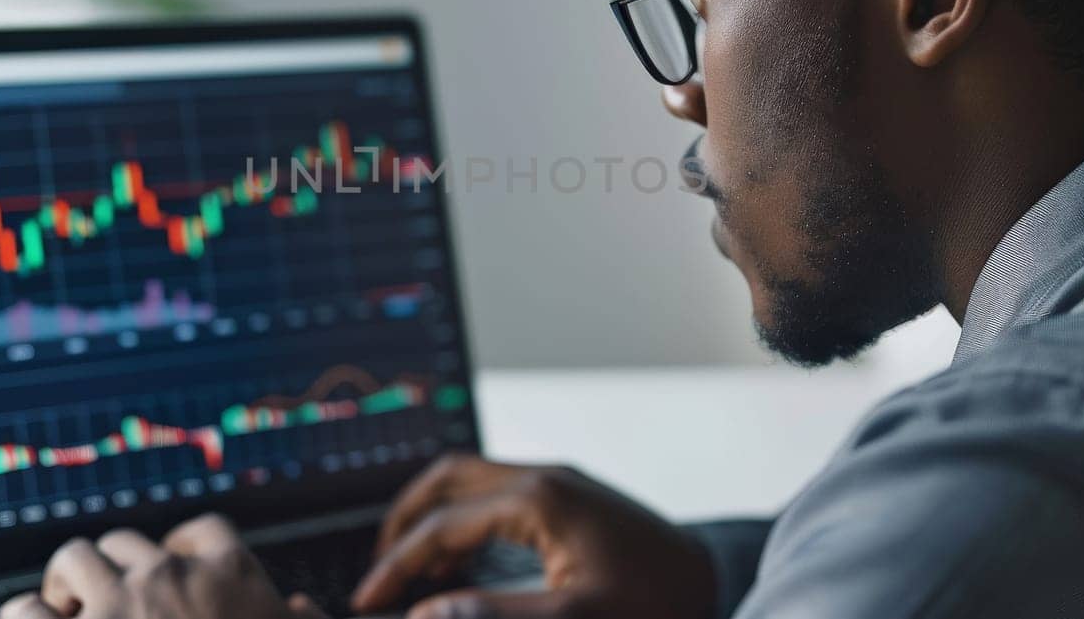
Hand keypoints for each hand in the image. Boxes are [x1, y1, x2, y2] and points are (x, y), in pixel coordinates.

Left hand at [0, 514, 327, 618]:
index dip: (182, 551)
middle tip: (107, 603)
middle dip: (112, 570)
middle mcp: (169, 575)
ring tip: (66, 612)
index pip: (203, 533)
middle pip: (126, 543)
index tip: (173, 572)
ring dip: (66, 584)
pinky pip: (24, 609)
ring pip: (73, 557)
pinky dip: (22, 616)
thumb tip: (301, 605)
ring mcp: (117, 604)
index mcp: (230, 572)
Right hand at [352, 456, 715, 618]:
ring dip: (432, 516)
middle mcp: (544, 478)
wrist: (716, 583)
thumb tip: (425, 614)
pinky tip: (460, 562)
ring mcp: (558, 482)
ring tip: (409, 568)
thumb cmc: (655, 606)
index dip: (397, 567)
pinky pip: (495, 492)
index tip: (367, 602)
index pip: (443, 527)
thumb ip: (495, 615)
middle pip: (446, 478)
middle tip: (378, 573)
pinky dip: (462, 518)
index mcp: (538, 501)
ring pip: (469, 479)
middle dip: (403, 522)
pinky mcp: (570, 496)